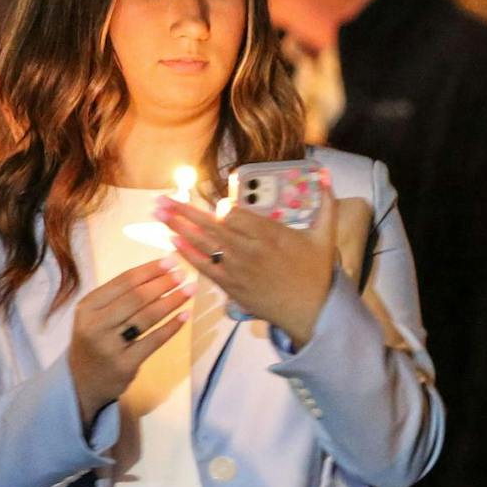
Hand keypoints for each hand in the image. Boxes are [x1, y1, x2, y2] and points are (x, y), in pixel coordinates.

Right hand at [67, 257, 192, 426]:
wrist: (82, 381)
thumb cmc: (96, 340)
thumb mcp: (96, 315)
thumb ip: (119, 296)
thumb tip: (159, 271)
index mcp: (87, 307)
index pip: (123, 282)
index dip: (150, 270)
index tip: (171, 261)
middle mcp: (95, 325)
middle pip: (137, 298)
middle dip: (163, 283)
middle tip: (183, 275)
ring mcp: (109, 346)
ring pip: (147, 318)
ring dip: (172, 301)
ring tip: (189, 291)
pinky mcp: (125, 364)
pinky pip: (154, 341)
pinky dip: (172, 327)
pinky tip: (184, 315)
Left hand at [158, 190, 337, 348]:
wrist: (311, 312)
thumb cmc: (317, 273)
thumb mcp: (326, 235)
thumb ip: (326, 203)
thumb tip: (327, 174)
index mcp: (270, 234)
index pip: (235, 214)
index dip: (219, 207)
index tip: (209, 201)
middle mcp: (249, 249)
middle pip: (211, 225)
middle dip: (183, 211)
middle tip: (161, 200)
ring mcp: (237, 268)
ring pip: (203, 243)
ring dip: (178, 227)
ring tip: (158, 214)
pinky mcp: (231, 286)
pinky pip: (204, 266)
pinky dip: (187, 253)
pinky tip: (172, 241)